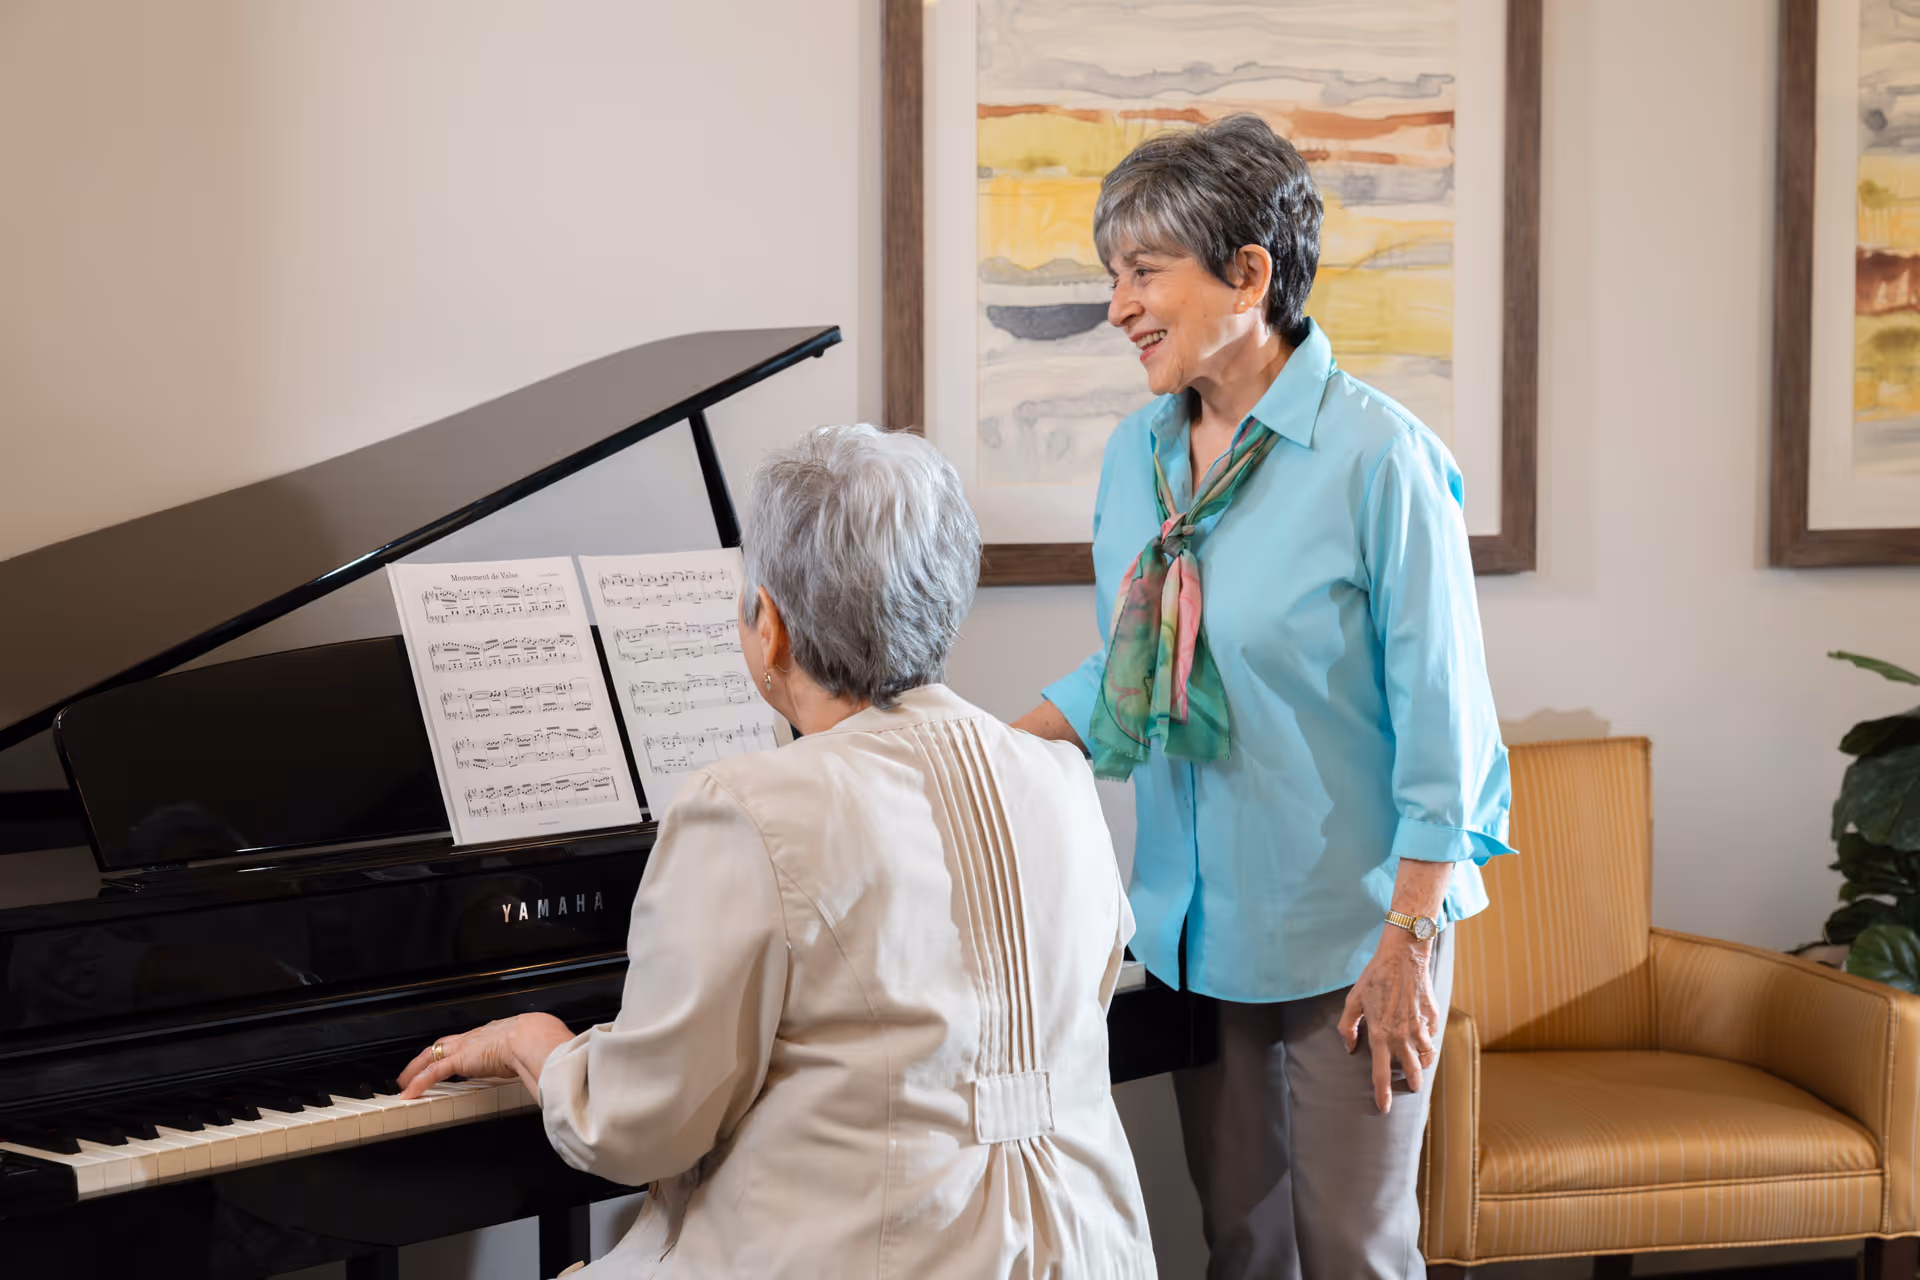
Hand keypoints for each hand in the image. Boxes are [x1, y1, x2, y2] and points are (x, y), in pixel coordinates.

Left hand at [398, 1012, 575, 1099]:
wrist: (534, 1037)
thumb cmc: (541, 1040)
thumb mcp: (537, 1049)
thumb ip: (535, 1059)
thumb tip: (547, 1069)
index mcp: (496, 1033)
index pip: (469, 1040)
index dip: (458, 1048)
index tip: (453, 1056)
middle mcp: (477, 1037)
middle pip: (445, 1044)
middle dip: (429, 1056)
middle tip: (416, 1067)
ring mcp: (467, 1047)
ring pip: (432, 1055)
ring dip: (416, 1069)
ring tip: (405, 1082)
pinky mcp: (460, 1059)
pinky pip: (433, 1072)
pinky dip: (419, 1082)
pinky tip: (409, 1093)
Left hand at [1336, 930, 1440, 1113]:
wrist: (1403, 956)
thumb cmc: (1375, 976)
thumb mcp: (1353, 1000)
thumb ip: (1348, 1027)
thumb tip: (1350, 1047)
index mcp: (1380, 1034)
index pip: (1381, 1073)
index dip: (1382, 1093)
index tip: (1385, 1108)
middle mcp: (1402, 1035)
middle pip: (1411, 1071)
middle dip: (1412, 1082)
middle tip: (1412, 1087)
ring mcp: (1420, 1027)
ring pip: (1426, 1056)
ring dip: (1423, 1064)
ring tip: (1421, 1066)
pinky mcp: (1432, 1017)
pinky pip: (1432, 1036)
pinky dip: (1429, 1041)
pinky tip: (1425, 1038)